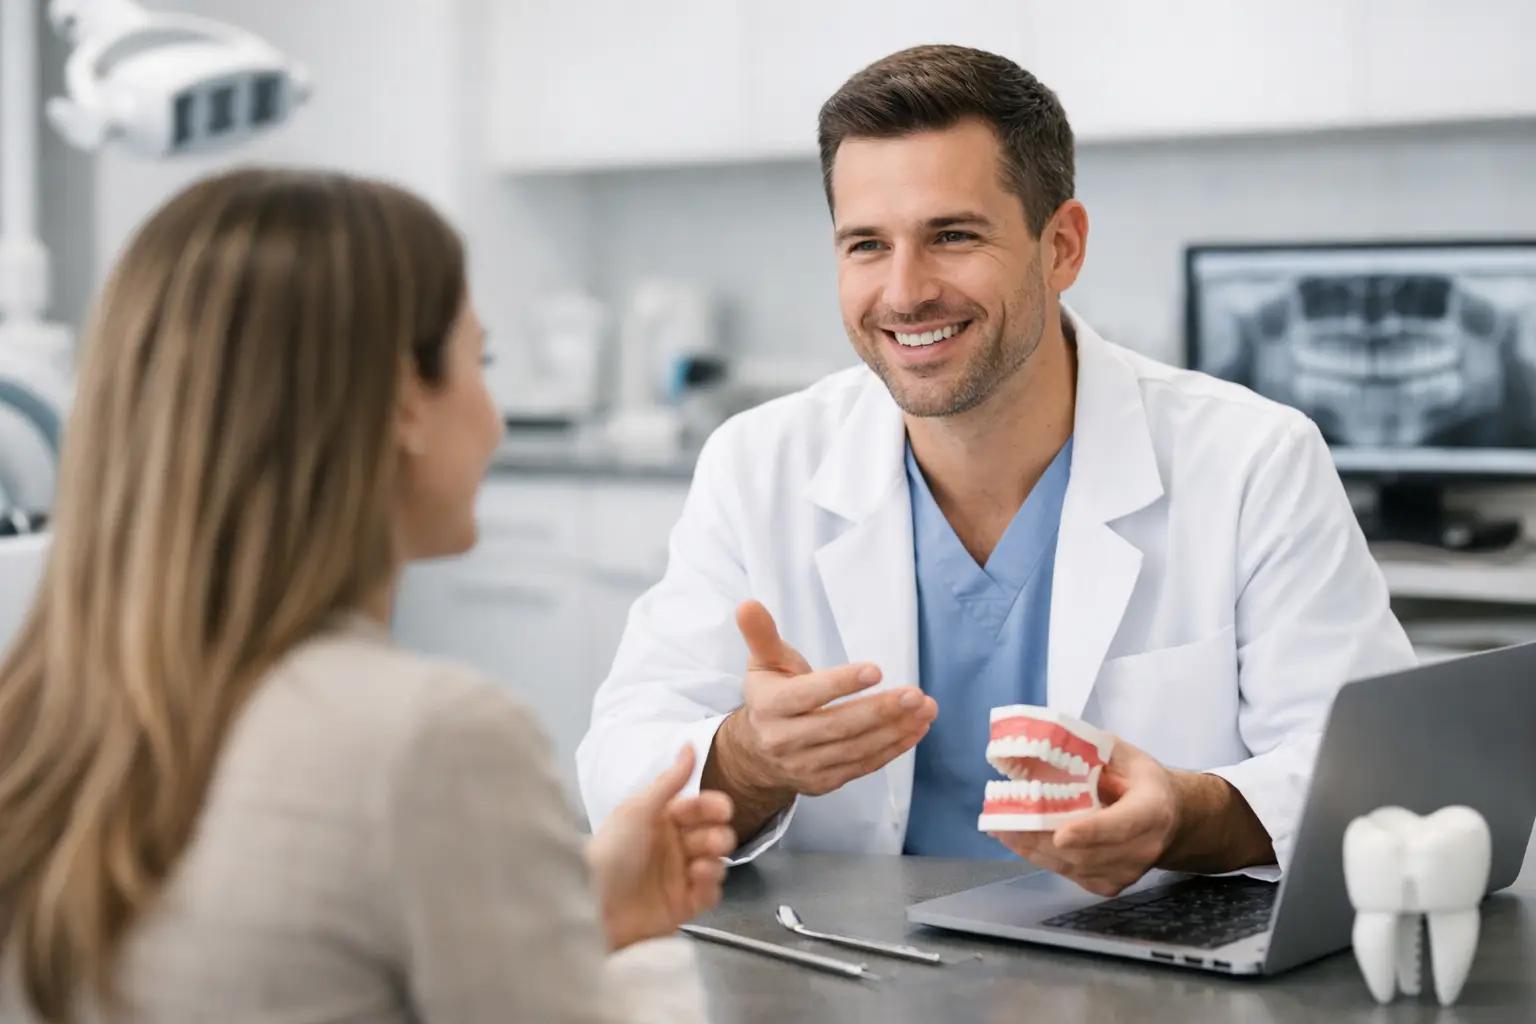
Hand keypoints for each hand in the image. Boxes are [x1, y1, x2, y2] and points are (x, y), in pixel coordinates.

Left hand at [587, 746, 736, 950]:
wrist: (595, 905)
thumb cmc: (614, 851)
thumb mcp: (639, 810)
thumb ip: (670, 781)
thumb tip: (690, 744)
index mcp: (660, 820)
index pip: (697, 808)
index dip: (712, 806)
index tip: (724, 809)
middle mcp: (671, 846)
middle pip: (711, 835)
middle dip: (717, 836)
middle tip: (713, 841)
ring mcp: (678, 876)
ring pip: (715, 863)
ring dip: (715, 862)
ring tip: (700, 867)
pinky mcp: (683, 905)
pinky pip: (709, 893)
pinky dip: (710, 886)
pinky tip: (699, 882)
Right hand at [704, 601, 937, 837]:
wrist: (755, 753)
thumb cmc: (770, 696)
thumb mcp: (763, 662)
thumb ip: (761, 634)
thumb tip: (748, 604)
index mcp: (769, 706)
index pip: (808, 695)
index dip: (841, 683)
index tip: (875, 670)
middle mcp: (784, 740)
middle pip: (838, 726)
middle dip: (880, 710)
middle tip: (916, 694)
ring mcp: (804, 766)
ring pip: (856, 749)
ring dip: (896, 730)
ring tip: (926, 709)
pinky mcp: (823, 782)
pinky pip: (863, 766)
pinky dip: (893, 749)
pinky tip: (916, 729)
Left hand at [990, 738, 1180, 896]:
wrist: (1171, 818)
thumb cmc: (1141, 780)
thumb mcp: (1122, 755)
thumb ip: (1088, 749)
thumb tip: (1040, 742)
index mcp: (1152, 810)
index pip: (1121, 825)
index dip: (1090, 832)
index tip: (1060, 834)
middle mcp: (1144, 848)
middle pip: (1088, 853)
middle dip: (1043, 840)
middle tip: (1005, 824)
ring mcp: (1127, 873)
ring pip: (1074, 867)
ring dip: (1034, 850)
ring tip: (1002, 830)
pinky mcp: (1110, 886)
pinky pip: (1071, 874)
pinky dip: (1042, 857)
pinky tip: (1020, 841)